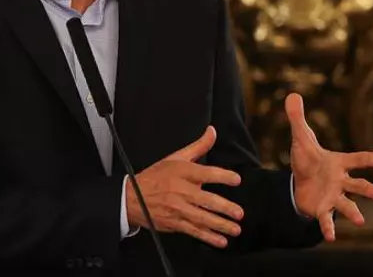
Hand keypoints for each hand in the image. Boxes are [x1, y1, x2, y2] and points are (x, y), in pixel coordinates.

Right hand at [126, 126, 244, 247]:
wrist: (132, 197)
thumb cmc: (156, 176)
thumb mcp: (176, 157)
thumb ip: (198, 146)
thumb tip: (212, 131)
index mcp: (184, 173)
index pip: (206, 173)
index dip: (223, 176)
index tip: (236, 180)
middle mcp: (182, 191)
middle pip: (207, 200)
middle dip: (225, 208)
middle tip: (239, 213)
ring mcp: (178, 209)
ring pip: (203, 218)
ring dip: (221, 225)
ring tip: (235, 229)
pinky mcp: (174, 223)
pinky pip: (194, 231)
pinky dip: (208, 237)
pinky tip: (220, 241)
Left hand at [287, 93, 372, 241]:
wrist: (301, 181)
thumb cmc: (307, 159)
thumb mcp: (301, 138)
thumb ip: (298, 118)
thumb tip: (292, 94)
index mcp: (339, 163)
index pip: (356, 159)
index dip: (367, 159)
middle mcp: (340, 181)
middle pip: (357, 185)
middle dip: (367, 189)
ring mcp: (334, 196)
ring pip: (347, 204)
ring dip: (354, 212)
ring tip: (360, 220)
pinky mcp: (323, 209)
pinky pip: (328, 219)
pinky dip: (329, 227)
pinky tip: (331, 237)